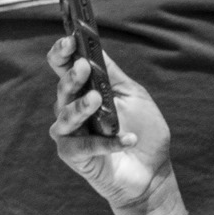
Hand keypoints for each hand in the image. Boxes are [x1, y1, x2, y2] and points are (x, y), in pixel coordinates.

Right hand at [47, 35, 186, 214]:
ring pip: (65, 115)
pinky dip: (107, 142)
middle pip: (62, 88)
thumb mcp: (133, 96)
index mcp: (82, 91)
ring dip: (81, 107)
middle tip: (85, 67)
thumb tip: (96, 48)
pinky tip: (128, 139)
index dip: (61, 53)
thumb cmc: (143, 132)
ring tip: (98, 101)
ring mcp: (69, 133)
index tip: (69, 41)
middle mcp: (70, 109)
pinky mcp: (72, 154)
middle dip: (71, 77)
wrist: (152, 173)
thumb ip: (113, 75)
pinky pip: (83, 145)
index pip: (62, 67)